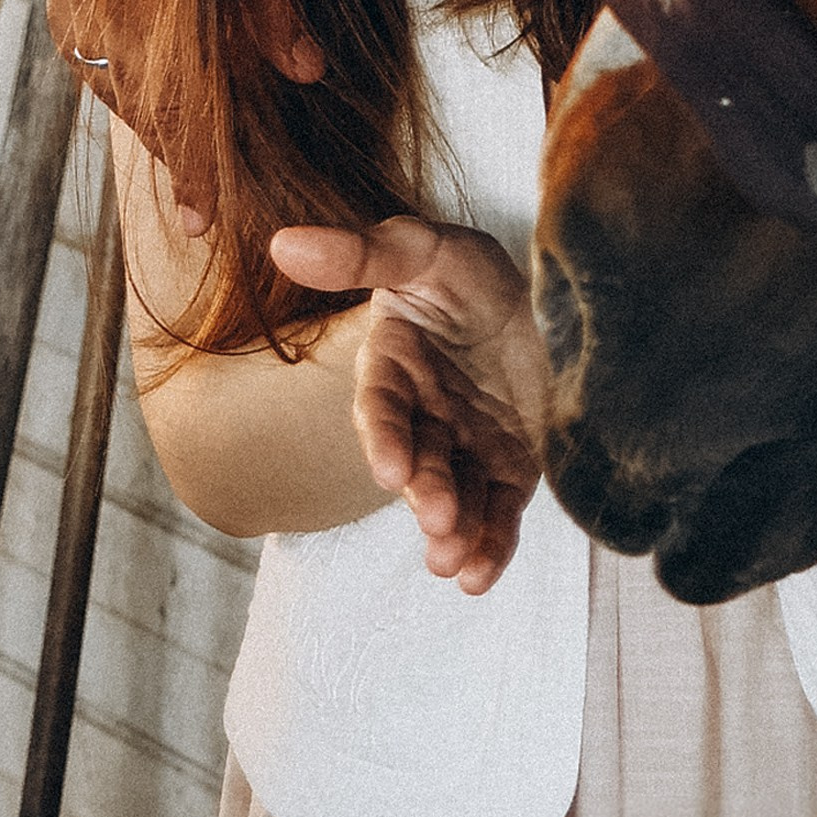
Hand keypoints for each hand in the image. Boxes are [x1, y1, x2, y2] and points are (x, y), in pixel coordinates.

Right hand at [270, 218, 553, 592]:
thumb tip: (283, 241)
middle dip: (426, 490)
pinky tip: (481, 575)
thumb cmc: (464, 272)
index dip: (384, 437)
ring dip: (455, 529)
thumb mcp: (422, 249)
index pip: (382, 407)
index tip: (390, 468)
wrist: (533, 295)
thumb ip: (361, 254)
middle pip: (420, 460)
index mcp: (394, 368)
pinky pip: (498, 511)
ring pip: (457, 494)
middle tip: (438, 516)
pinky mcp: (507, 468)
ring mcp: (465, 446)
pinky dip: (491, 544)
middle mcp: (424, 416)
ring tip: (455, 561)